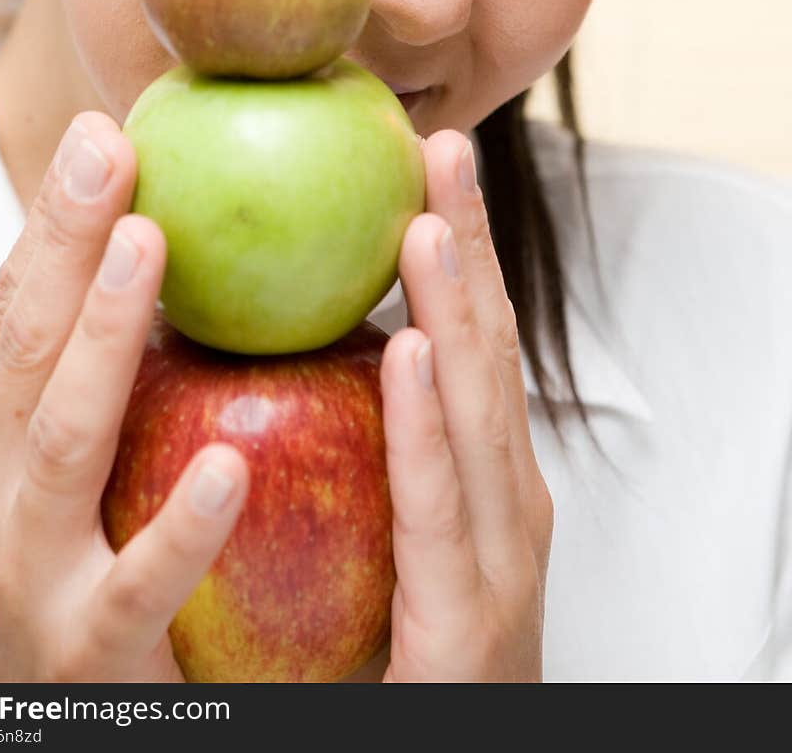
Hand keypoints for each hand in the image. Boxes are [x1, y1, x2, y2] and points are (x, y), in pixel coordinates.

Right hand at [0, 112, 248, 681]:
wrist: (62, 733)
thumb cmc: (79, 574)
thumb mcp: (74, 463)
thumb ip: (111, 366)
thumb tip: (187, 243)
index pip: (14, 306)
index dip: (52, 219)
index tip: (101, 133)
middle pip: (24, 346)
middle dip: (62, 241)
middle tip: (111, 150)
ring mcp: (31, 572)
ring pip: (61, 440)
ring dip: (100, 336)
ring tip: (148, 248)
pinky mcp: (90, 654)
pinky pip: (138, 582)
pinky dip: (179, 523)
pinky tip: (228, 467)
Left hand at [378, 130, 553, 681]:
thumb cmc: (395, 657)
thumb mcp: (387, 532)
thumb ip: (364, 444)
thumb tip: (301, 344)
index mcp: (480, 477)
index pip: (467, 338)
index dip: (455, 246)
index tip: (426, 156)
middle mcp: (505, 506)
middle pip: (486, 354)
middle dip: (468, 248)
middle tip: (441, 148)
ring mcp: (500, 565)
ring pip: (479, 416)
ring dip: (456, 311)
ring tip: (427, 220)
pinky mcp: (471, 631)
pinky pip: (439, 517)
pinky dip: (427, 430)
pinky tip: (409, 355)